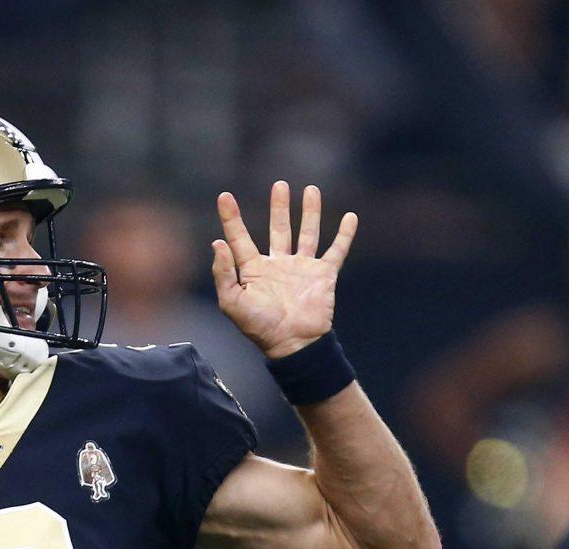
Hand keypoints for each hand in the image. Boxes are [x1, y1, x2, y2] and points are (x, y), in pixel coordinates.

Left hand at [211, 182, 357, 358]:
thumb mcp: (232, 302)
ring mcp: (302, 268)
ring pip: (307, 233)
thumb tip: (217, 243)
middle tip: (279, 185)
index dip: (232, 217)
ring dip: (310, 212)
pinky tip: (350, 216)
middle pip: (279, 228)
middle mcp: (278, 264)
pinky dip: (344, 234)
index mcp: (254, 269)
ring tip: (310, 189)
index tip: (224, 196)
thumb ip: (224, 273)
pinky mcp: (324, 275)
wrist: (293, 343)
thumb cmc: (258, 327)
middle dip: (279, 207)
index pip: (240, 237)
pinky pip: (336, 250)